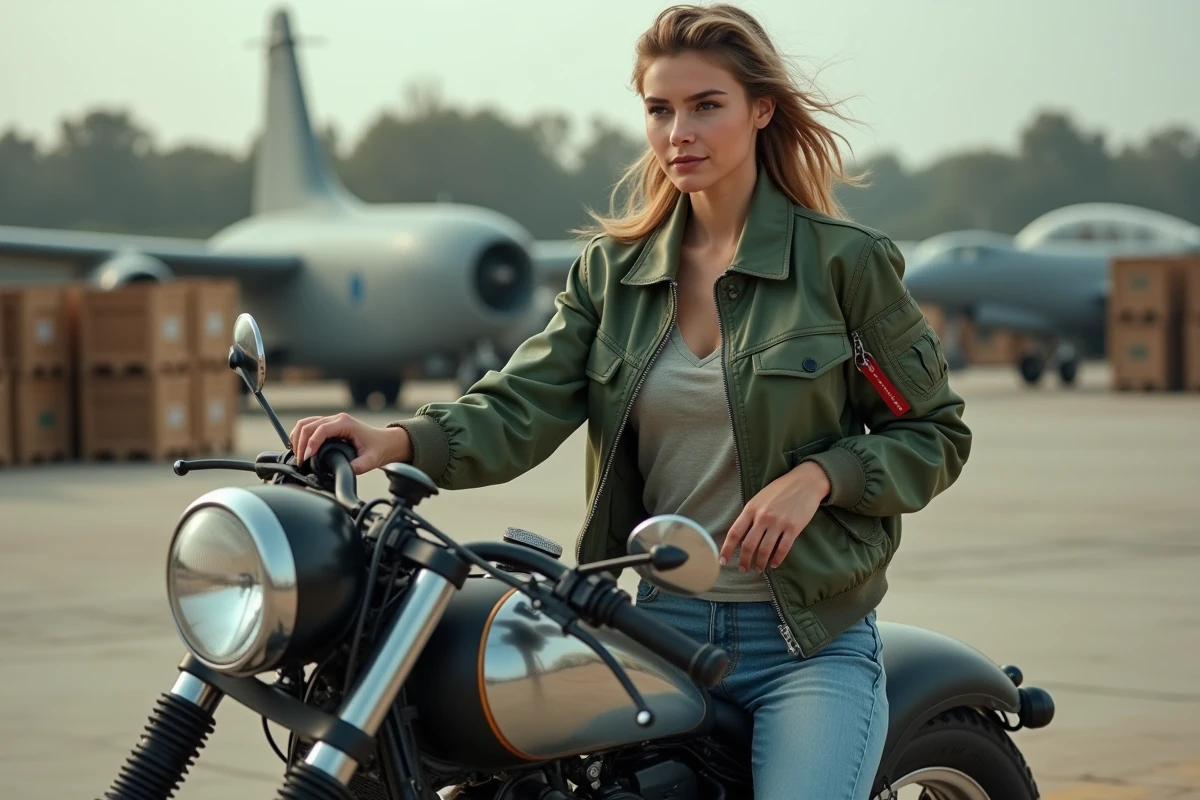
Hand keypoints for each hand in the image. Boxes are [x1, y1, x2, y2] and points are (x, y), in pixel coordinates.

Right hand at [289, 412, 412, 474]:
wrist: (386, 442)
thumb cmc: (379, 448)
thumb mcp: (370, 460)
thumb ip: (357, 467)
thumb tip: (342, 472)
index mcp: (345, 423)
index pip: (320, 430)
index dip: (310, 443)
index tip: (305, 458)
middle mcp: (337, 419)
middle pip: (308, 425)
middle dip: (300, 443)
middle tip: (300, 461)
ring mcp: (332, 421)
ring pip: (305, 424)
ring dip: (298, 438)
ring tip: (298, 456)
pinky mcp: (329, 426)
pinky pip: (309, 426)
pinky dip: (301, 436)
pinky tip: (300, 449)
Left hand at [721, 462, 831, 571]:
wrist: (805, 481)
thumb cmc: (780, 490)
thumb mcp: (759, 498)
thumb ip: (750, 515)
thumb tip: (740, 537)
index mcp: (751, 508)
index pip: (735, 532)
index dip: (727, 549)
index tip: (723, 561)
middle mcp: (763, 516)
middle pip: (749, 545)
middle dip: (744, 560)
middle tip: (744, 569)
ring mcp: (778, 522)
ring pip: (765, 549)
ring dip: (760, 562)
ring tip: (759, 569)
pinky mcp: (794, 527)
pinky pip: (783, 548)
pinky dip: (777, 559)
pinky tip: (774, 564)